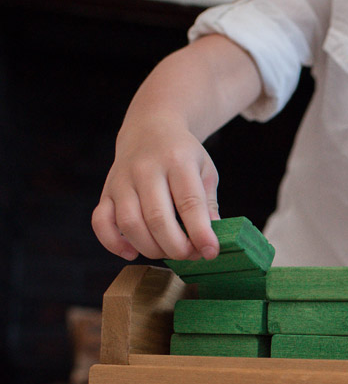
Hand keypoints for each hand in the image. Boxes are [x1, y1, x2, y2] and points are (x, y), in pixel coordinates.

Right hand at [92, 118, 220, 260]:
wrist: (149, 128)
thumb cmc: (182, 155)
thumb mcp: (205, 170)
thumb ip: (208, 204)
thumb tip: (210, 239)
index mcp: (177, 161)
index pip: (189, 202)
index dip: (200, 232)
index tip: (211, 251)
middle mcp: (145, 169)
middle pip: (157, 218)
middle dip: (176, 246)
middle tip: (191, 255)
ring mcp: (121, 180)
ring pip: (129, 224)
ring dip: (151, 248)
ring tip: (169, 251)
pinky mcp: (106, 191)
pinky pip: (100, 222)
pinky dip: (113, 243)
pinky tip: (132, 252)